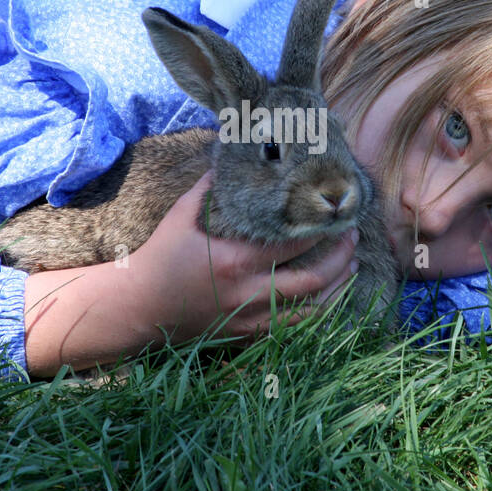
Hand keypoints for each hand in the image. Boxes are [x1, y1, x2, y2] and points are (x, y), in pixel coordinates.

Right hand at [132, 170, 359, 343]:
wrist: (139, 307)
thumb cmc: (161, 256)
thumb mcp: (181, 215)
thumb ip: (210, 188)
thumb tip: (231, 156)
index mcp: (234, 260)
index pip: (292, 245)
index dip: (320, 230)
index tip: (333, 212)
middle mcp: (249, 293)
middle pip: (313, 278)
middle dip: (340, 257)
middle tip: (351, 235)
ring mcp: (251, 318)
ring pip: (312, 309)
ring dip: (337, 285)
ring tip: (352, 263)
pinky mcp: (249, 334)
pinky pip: (296, 326)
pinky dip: (320, 310)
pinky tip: (331, 294)